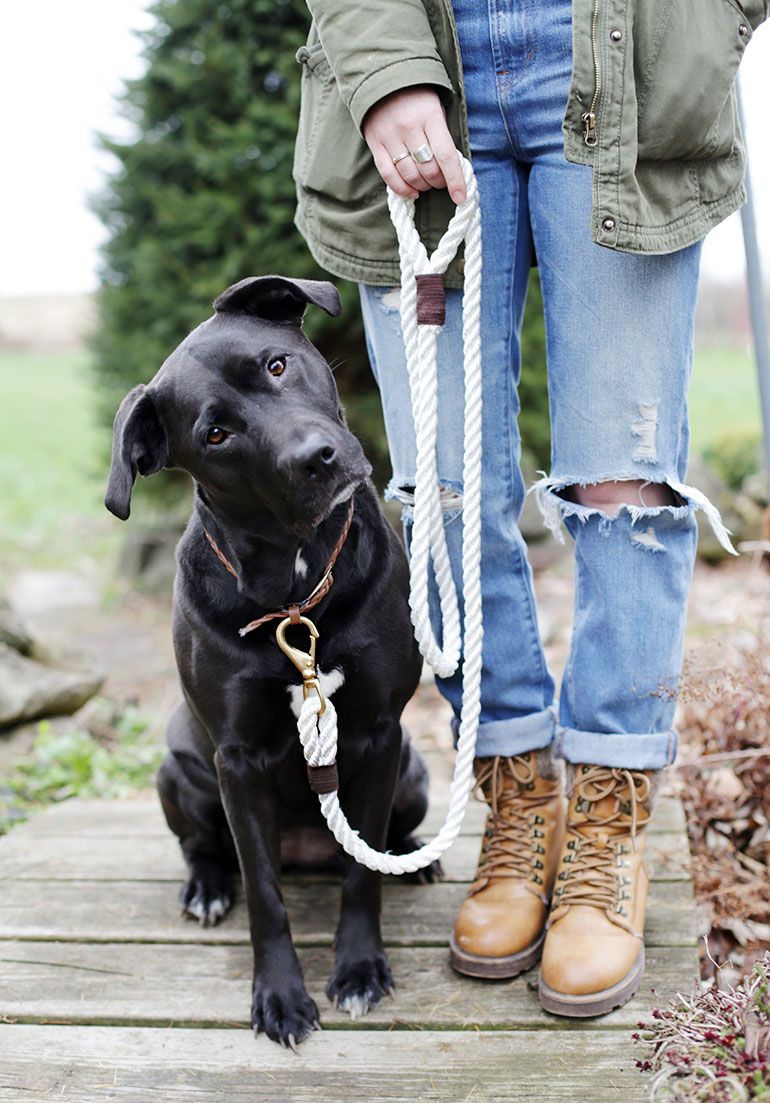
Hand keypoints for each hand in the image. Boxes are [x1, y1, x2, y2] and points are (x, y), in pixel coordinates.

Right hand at [362, 86, 466, 204]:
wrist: (382, 75)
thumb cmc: (417, 95)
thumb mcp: (436, 107)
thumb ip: (442, 135)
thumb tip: (450, 169)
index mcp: (430, 116)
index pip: (446, 156)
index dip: (455, 180)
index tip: (461, 196)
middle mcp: (409, 127)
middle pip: (428, 169)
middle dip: (439, 182)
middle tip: (440, 181)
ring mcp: (390, 137)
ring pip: (410, 175)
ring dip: (422, 186)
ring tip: (426, 183)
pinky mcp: (375, 144)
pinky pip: (388, 175)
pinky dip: (402, 188)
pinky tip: (411, 192)